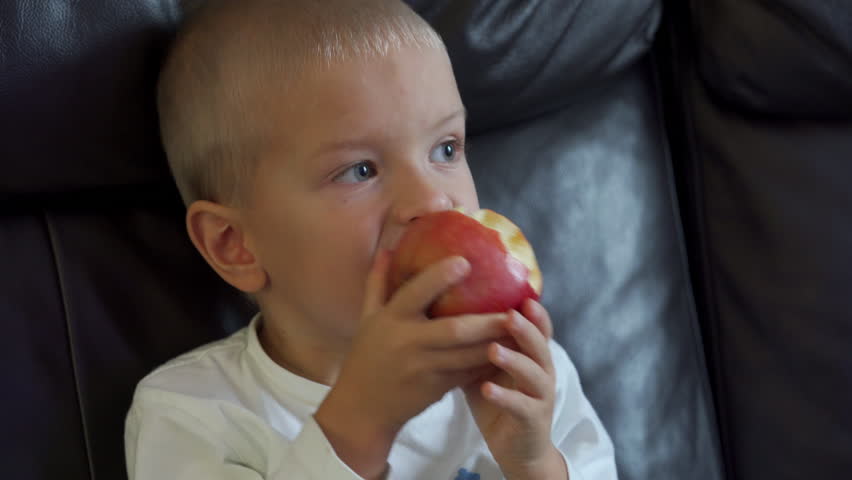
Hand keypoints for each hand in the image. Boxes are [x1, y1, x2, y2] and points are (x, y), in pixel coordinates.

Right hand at [315, 251, 508, 478]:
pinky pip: (467, 374)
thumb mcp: (367, 318)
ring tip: (521, 330)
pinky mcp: (435, 389)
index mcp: (390, 320)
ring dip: (495, 344)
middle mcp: (407, 343)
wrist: (362, 409)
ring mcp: (423, 368)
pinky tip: (509, 353)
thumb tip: (388, 248)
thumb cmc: (366, 357)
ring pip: (466, 356)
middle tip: (513, 308)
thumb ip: (377, 283)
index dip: (439, 277)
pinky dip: (487, 364)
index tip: (466, 262)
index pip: (415, 293)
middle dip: (486, 321)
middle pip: (454, 330)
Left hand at [463, 299, 567, 479]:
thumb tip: (443, 310)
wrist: (515, 446)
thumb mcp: (485, 366)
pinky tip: (487, 389)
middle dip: (526, 329)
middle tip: (508, 315)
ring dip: (514, 360)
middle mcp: (542, 371)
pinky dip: (505, 397)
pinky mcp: (532, 420)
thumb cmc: (497, 397)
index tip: (522, 295)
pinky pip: (521, 406)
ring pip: (534, 374)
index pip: (538, 327)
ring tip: (492, 350)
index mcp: (532, 355)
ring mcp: (540, 396)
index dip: (533, 312)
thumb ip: (476, 342)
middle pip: (540, 345)